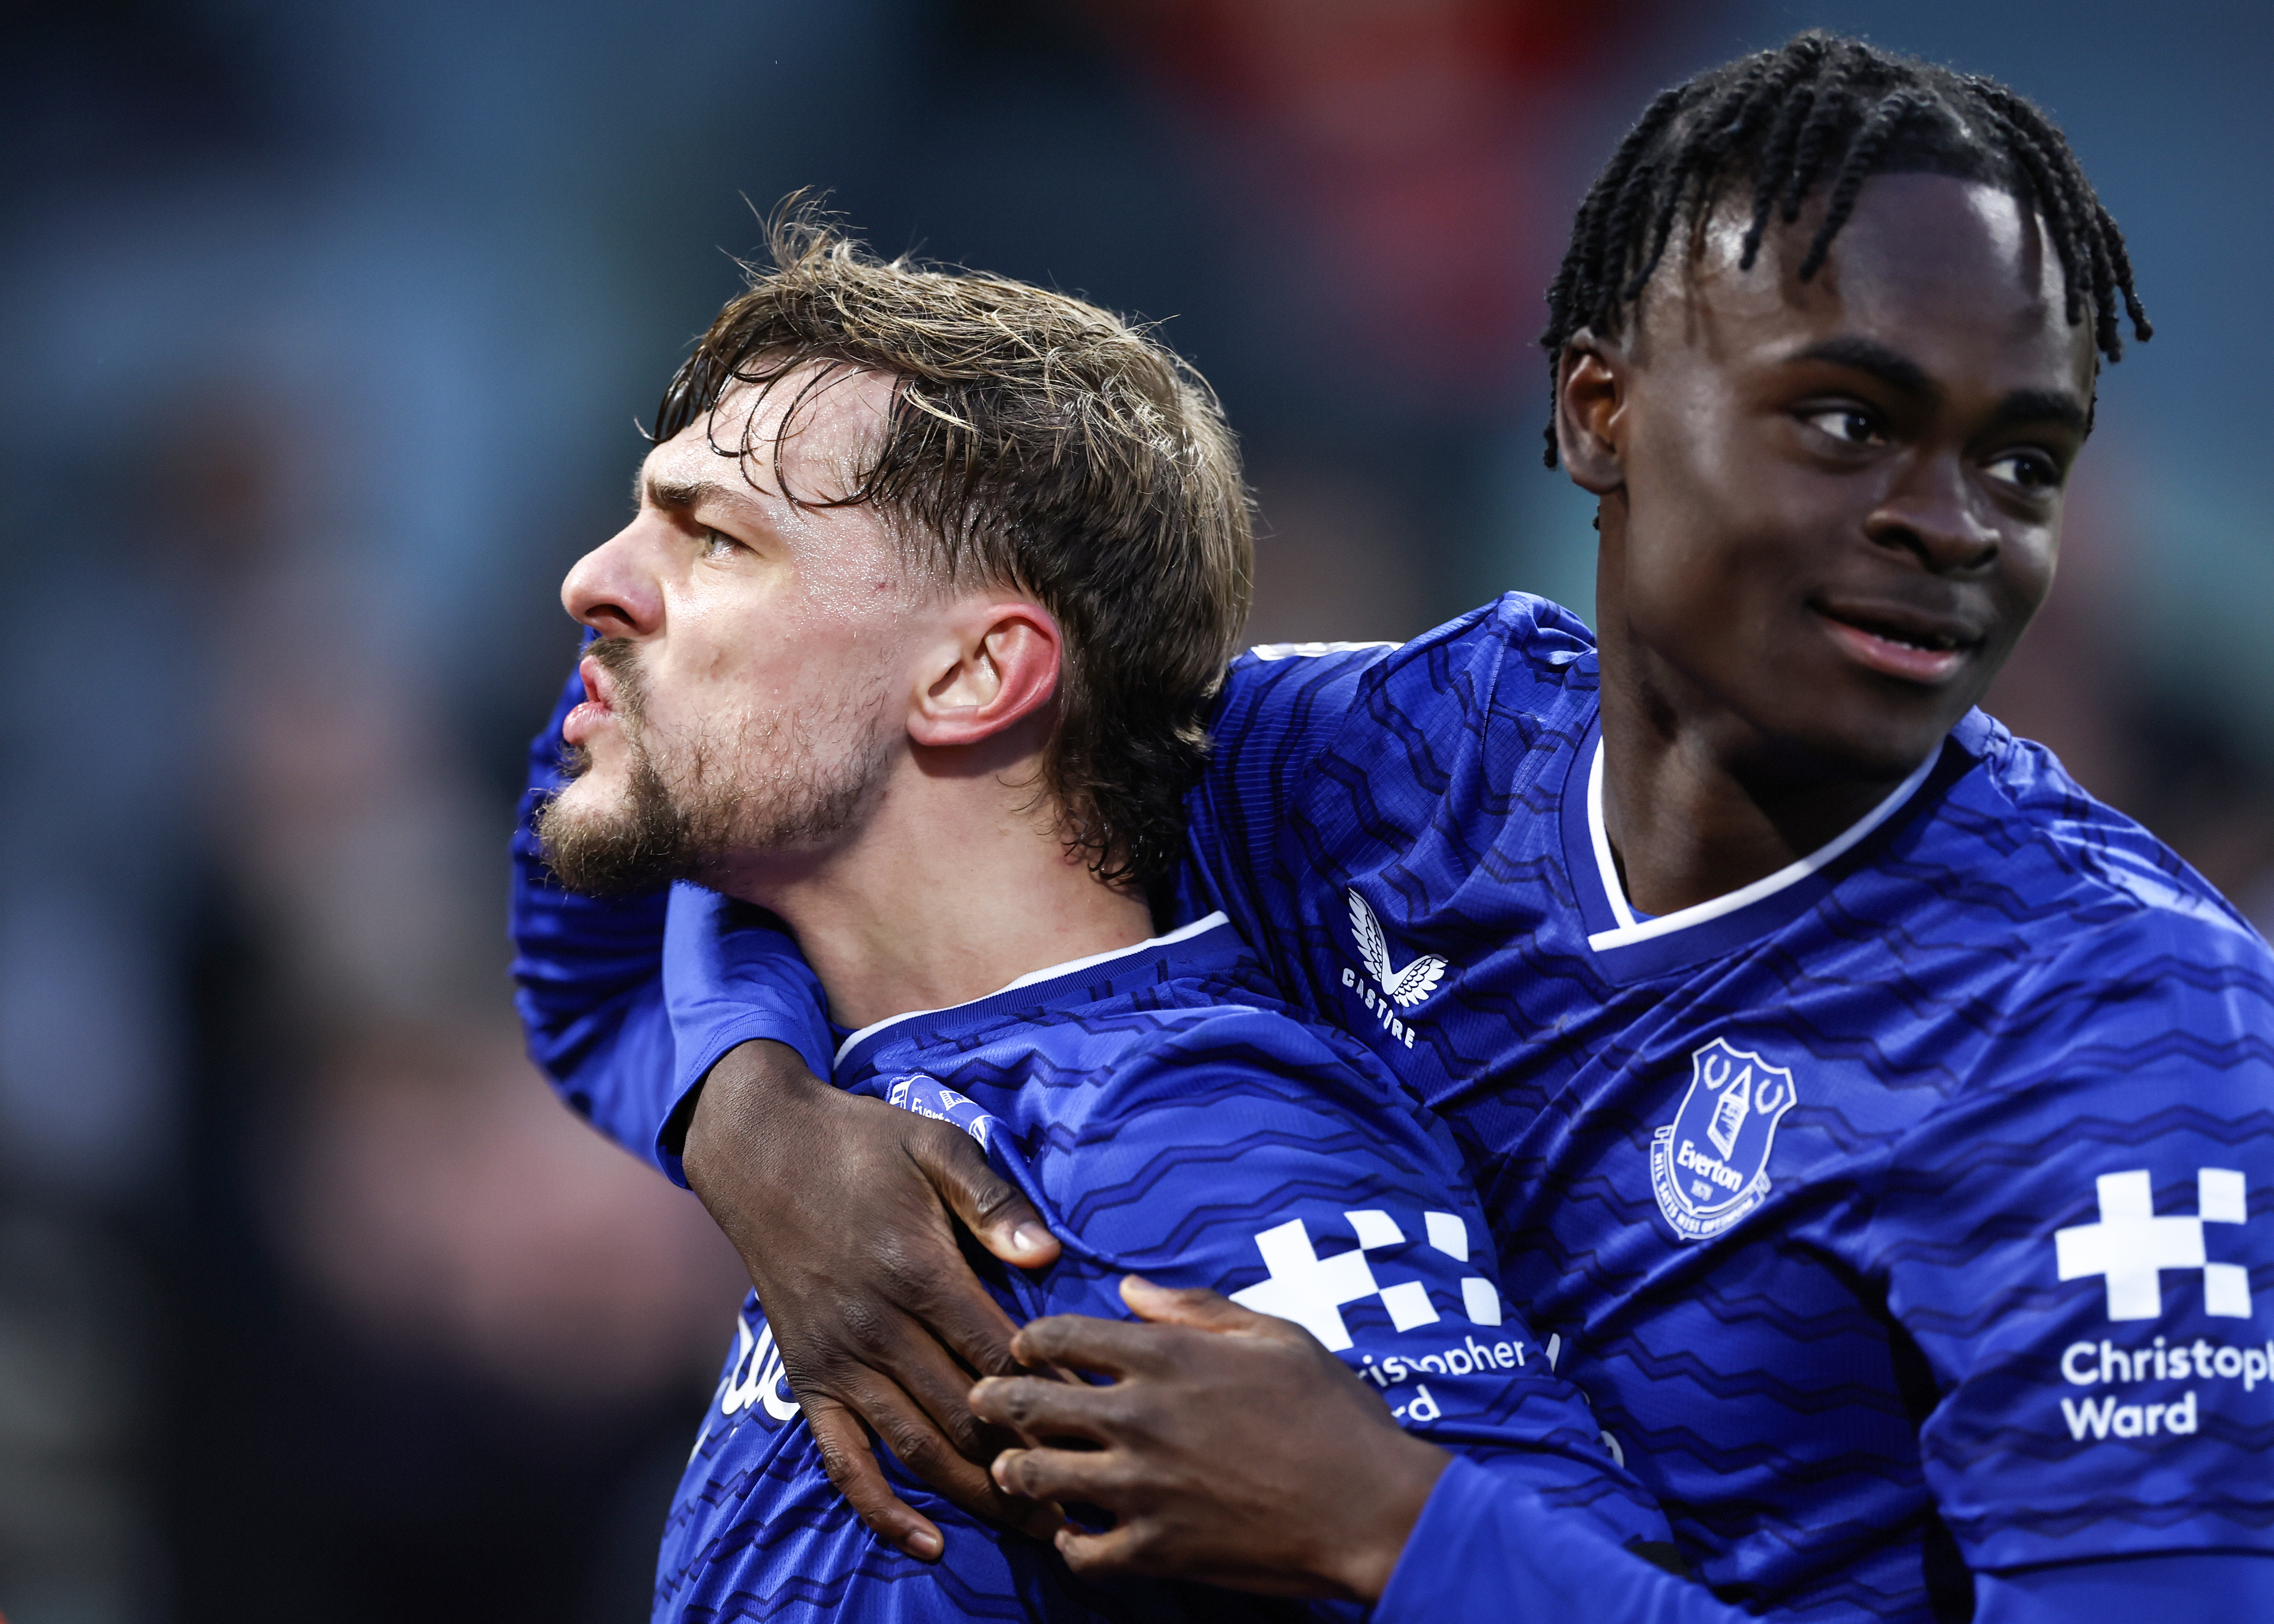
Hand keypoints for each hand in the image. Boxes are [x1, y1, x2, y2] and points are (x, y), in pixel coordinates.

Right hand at [681, 1040, 1064, 1559]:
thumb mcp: (935, 1146)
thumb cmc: (861, 1143)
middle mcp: (875, 1327)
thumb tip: (1047, 1255)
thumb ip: (992, 1200)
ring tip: (1038, 1531)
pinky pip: (843, 1460)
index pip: (999, 1355)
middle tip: (1091, 1498)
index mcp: (916, 1270)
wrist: (760, 1149)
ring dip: (978, 1497)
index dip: (1053, 1396)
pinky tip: (927, 1543)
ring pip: (917, 1448)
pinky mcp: (808, 1379)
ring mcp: (838, 1360)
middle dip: (1031, 1461)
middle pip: (966, 1414)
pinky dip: (882, 1509)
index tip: (1102, 1428)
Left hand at [969, 1276, 1449, 1600]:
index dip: (1030, 1340)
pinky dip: (1068, 1543)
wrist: (1372, 1508)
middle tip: (985, 1402)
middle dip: (996, 1399)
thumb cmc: (1333, 1413)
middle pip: (1027, 1403)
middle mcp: (1138, 1417)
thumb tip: (1128, 1287)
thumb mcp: (1274, 1335)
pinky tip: (1073, 1533)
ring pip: (1035, 1477)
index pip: (1060, 1335)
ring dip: (1016, 1470)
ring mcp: (1141, 1487)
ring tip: (1013, 1469)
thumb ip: (1194, 1308)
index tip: (1023, 1348)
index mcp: (1165, 1357)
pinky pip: (1079, 1552)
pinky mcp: (1155, 1549)